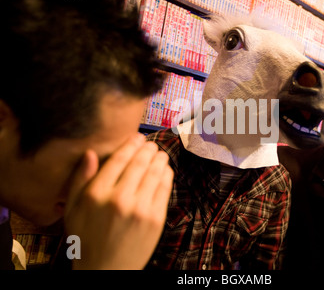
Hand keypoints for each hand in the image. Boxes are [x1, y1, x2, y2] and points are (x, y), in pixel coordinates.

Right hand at [64, 133, 172, 269]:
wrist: (106, 270)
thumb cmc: (86, 238)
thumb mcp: (73, 209)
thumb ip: (80, 180)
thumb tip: (91, 153)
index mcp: (97, 194)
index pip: (118, 160)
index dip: (130, 145)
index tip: (137, 137)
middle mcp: (119, 199)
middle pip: (139, 163)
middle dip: (147, 149)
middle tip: (151, 144)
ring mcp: (140, 209)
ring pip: (155, 173)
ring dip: (159, 159)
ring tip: (160, 153)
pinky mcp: (156, 219)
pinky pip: (164, 189)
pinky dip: (167, 175)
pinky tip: (165, 169)